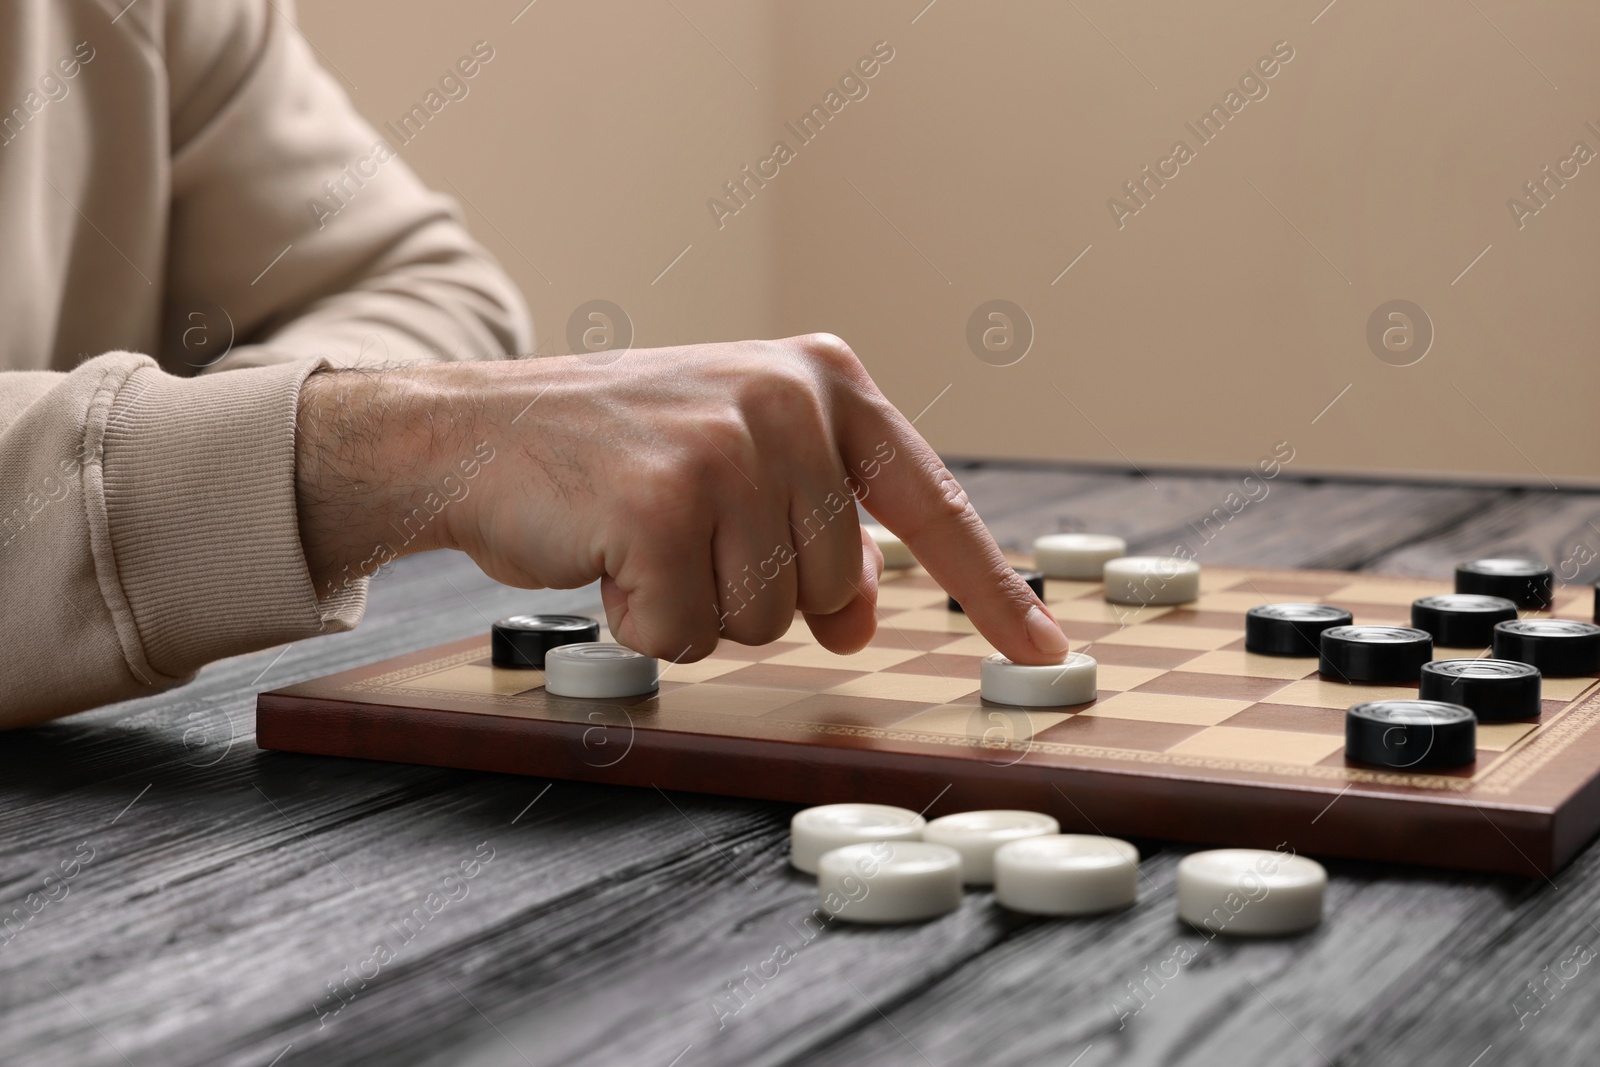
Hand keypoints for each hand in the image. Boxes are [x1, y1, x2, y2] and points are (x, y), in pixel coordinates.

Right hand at [295, 334, 1068, 664]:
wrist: (475, 431)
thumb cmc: (612, 455)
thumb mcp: (738, 463)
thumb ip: (817, 526)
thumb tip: (861, 619)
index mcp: (823, 381)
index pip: (930, 503)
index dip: (992, 593)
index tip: (1048, 656)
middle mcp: (788, 401)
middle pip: (833, 590)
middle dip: (756, 597)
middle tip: (683, 538)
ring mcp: (727, 446)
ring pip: (766, 621)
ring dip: (696, 610)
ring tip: (642, 539)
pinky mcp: (663, 500)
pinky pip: (688, 633)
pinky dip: (643, 623)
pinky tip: (607, 558)